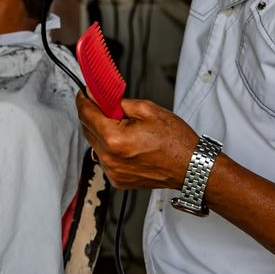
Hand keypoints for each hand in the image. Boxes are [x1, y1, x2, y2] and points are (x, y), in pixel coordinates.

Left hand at [75, 92, 199, 189]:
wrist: (191, 167)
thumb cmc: (176, 142)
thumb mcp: (148, 109)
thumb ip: (118, 102)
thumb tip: (100, 96)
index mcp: (115, 139)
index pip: (86, 114)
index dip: (83, 100)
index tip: (84, 93)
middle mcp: (110, 158)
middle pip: (87, 129)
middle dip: (92, 114)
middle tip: (104, 104)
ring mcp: (113, 172)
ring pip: (94, 144)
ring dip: (101, 131)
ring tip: (121, 125)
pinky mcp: (117, 180)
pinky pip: (104, 158)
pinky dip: (109, 147)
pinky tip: (125, 142)